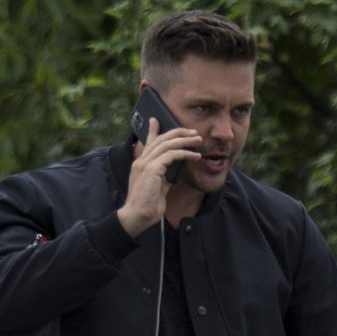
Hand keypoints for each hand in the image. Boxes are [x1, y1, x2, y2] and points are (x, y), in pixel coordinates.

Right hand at [117, 118, 201, 236]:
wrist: (138, 215)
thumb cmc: (148, 204)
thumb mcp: (158, 186)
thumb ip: (164, 174)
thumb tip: (175, 168)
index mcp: (141, 163)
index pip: (148, 142)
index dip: (152, 130)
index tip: (156, 119)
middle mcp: (141, 160)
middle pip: (160, 139)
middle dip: (178, 132)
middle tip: (193, 131)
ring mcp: (145, 164)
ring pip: (167, 144)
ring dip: (185, 140)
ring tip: (198, 140)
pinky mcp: (152, 169)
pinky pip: (171, 155)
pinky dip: (185, 153)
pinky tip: (195, 155)